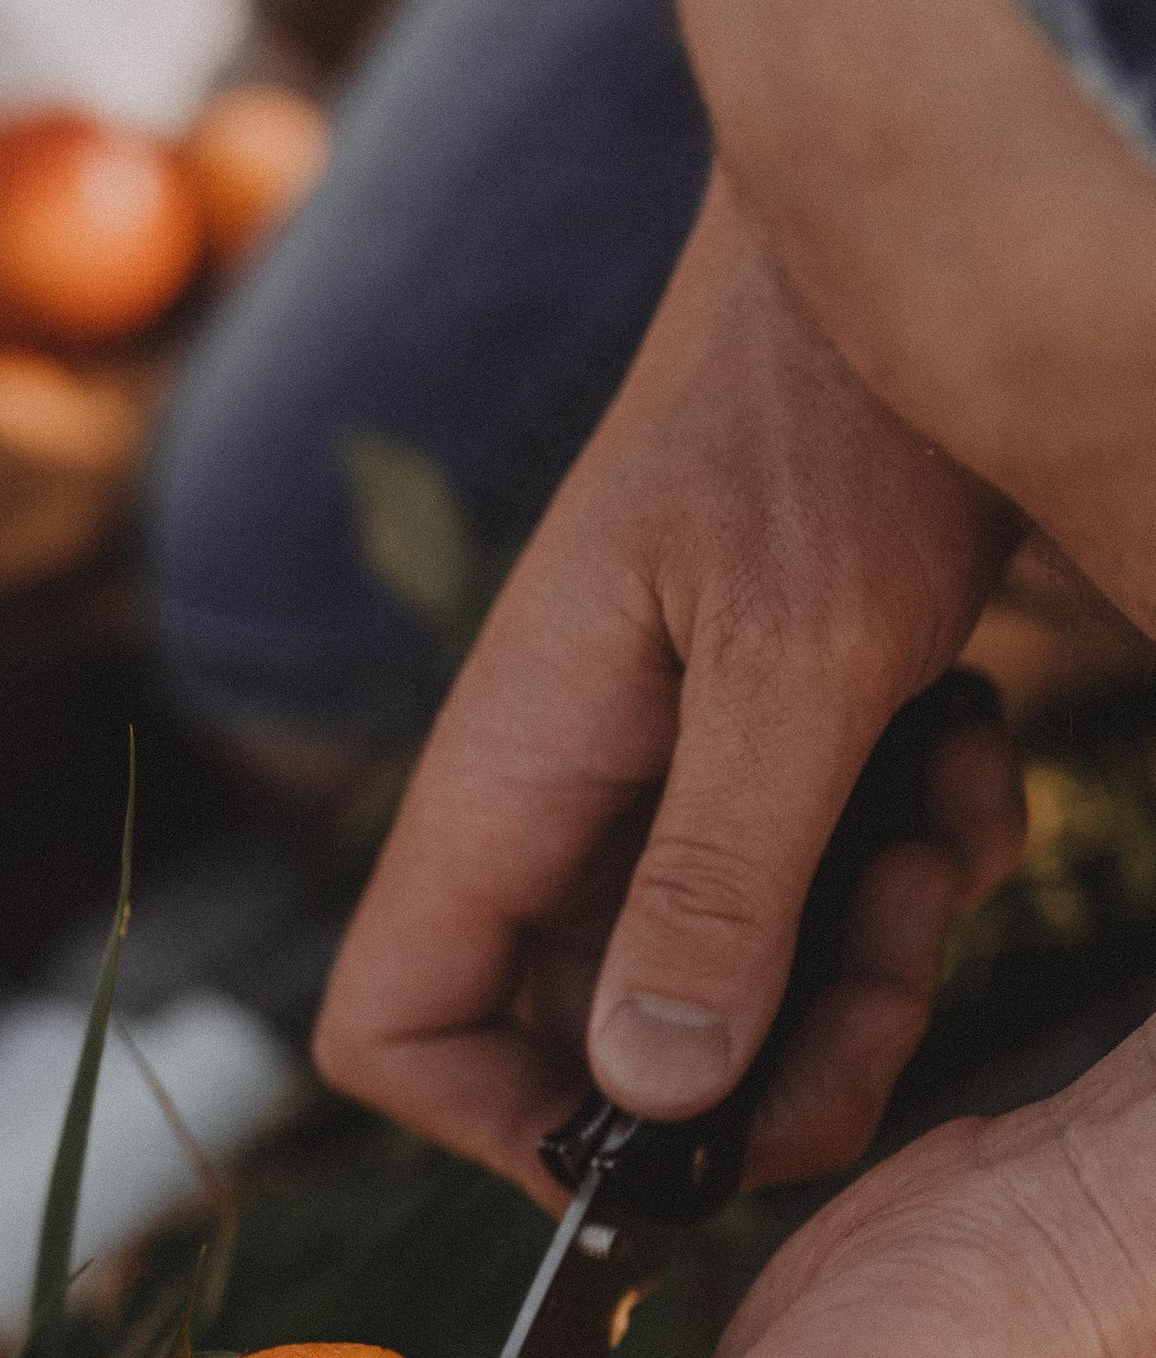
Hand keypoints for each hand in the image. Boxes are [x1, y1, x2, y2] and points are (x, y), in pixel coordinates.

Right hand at [312, 172, 1029, 1209]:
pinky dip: (908, 870)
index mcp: (511, 777)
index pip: (391, 1031)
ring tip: (946, 823)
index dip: (506, 1124)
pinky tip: (964, 754)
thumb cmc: (831, 405)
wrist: (907, 227)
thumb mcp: (802, 664)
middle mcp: (563, 801)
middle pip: (594, 1046)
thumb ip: (720, 884)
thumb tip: (645, 1098)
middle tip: (894, 980)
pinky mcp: (759, 759)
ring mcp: (661, 784)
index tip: (678, 1130)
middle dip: (763, 1060)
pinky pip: (810, 903)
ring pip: (724, 990)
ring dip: (863, 962)